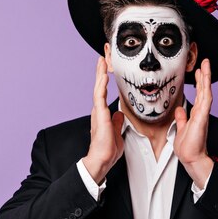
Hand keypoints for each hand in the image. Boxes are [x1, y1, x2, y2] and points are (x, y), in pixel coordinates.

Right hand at [82, 57, 123, 184]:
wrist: (103, 159)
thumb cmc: (108, 149)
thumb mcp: (117, 131)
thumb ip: (117, 122)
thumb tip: (119, 114)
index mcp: (103, 114)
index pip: (103, 93)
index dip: (104, 81)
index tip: (106, 69)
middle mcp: (99, 111)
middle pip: (99, 87)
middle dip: (100, 72)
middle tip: (102, 59)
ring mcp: (98, 112)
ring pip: (98, 89)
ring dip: (100, 75)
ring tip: (101, 62)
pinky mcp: (100, 116)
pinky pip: (100, 97)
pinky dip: (101, 86)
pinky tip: (103, 77)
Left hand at [174, 59, 214, 188]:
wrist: (190, 158)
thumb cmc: (187, 148)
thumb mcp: (180, 129)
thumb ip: (181, 119)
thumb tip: (180, 109)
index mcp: (196, 114)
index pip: (198, 95)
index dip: (199, 82)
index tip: (198, 71)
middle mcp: (201, 113)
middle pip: (203, 90)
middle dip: (204, 76)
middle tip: (205, 62)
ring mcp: (202, 114)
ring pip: (206, 92)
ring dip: (206, 78)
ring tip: (206, 65)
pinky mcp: (202, 118)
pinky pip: (205, 100)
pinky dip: (205, 89)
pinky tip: (206, 80)